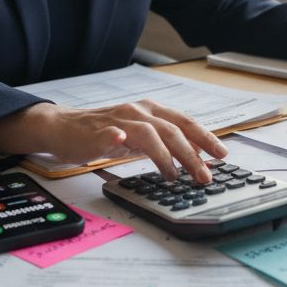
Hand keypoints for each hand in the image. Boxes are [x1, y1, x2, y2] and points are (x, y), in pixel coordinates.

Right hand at [0, 99, 226, 181]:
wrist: (63, 127)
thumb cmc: (103, 133)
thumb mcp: (140, 137)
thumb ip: (164, 144)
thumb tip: (195, 158)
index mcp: (151, 111)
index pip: (185, 122)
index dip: (205, 137)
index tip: (222, 155)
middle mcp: (137, 111)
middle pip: (172, 130)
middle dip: (192, 154)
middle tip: (204, 175)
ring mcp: (117, 120)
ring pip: (148, 133)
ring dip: (165, 155)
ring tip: (174, 175)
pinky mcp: (95, 131)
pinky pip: (107, 132)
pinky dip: (115, 136)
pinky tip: (121, 141)